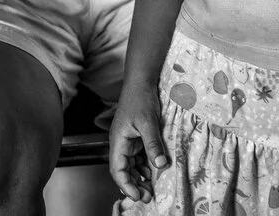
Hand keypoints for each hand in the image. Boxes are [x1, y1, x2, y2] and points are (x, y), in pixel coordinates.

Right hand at [108, 84, 169, 202]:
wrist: (141, 81)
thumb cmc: (140, 98)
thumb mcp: (148, 121)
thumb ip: (153, 144)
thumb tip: (161, 165)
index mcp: (118, 141)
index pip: (117, 169)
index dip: (126, 185)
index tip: (138, 196)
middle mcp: (121, 144)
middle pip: (124, 171)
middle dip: (134, 185)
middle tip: (148, 197)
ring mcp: (129, 141)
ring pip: (132, 166)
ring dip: (140, 178)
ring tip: (152, 188)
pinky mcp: (137, 138)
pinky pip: (139, 157)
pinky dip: (145, 167)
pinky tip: (154, 171)